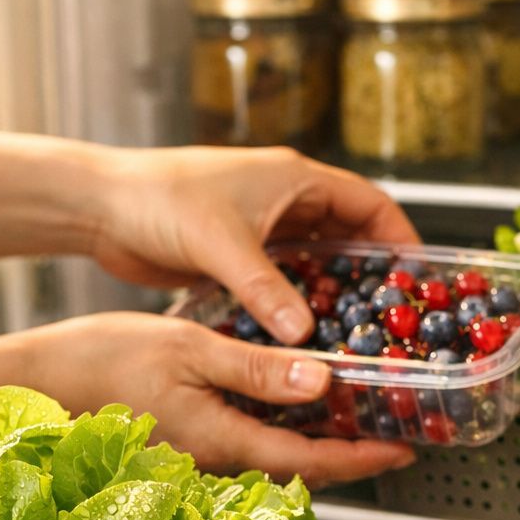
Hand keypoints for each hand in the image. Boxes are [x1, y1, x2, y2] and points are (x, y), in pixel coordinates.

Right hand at [26, 312, 414, 486]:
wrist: (28, 384)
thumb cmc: (95, 360)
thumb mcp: (186, 348)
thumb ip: (257, 369)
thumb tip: (325, 382)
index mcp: (222, 441)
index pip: (311, 462)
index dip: (364, 459)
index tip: (405, 452)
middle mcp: (214, 462)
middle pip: (301, 468)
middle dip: (351, 455)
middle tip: (396, 434)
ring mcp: (197, 460)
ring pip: (275, 460)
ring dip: (319, 444)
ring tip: (360, 418)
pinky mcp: (182, 447)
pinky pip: (246, 447)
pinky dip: (281, 432)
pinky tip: (293, 407)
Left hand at [88, 147, 417, 343]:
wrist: (100, 207)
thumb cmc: (158, 200)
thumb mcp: (221, 245)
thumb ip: (266, 290)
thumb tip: (302, 337)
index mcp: (295, 179)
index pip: (370, 204)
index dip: (400, 238)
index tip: (419, 278)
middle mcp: (286, 202)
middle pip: (350, 239)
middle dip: (372, 277)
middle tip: (392, 320)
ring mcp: (264, 230)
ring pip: (318, 266)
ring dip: (334, 298)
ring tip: (355, 337)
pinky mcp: (241, 257)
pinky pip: (286, 285)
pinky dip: (299, 309)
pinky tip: (305, 340)